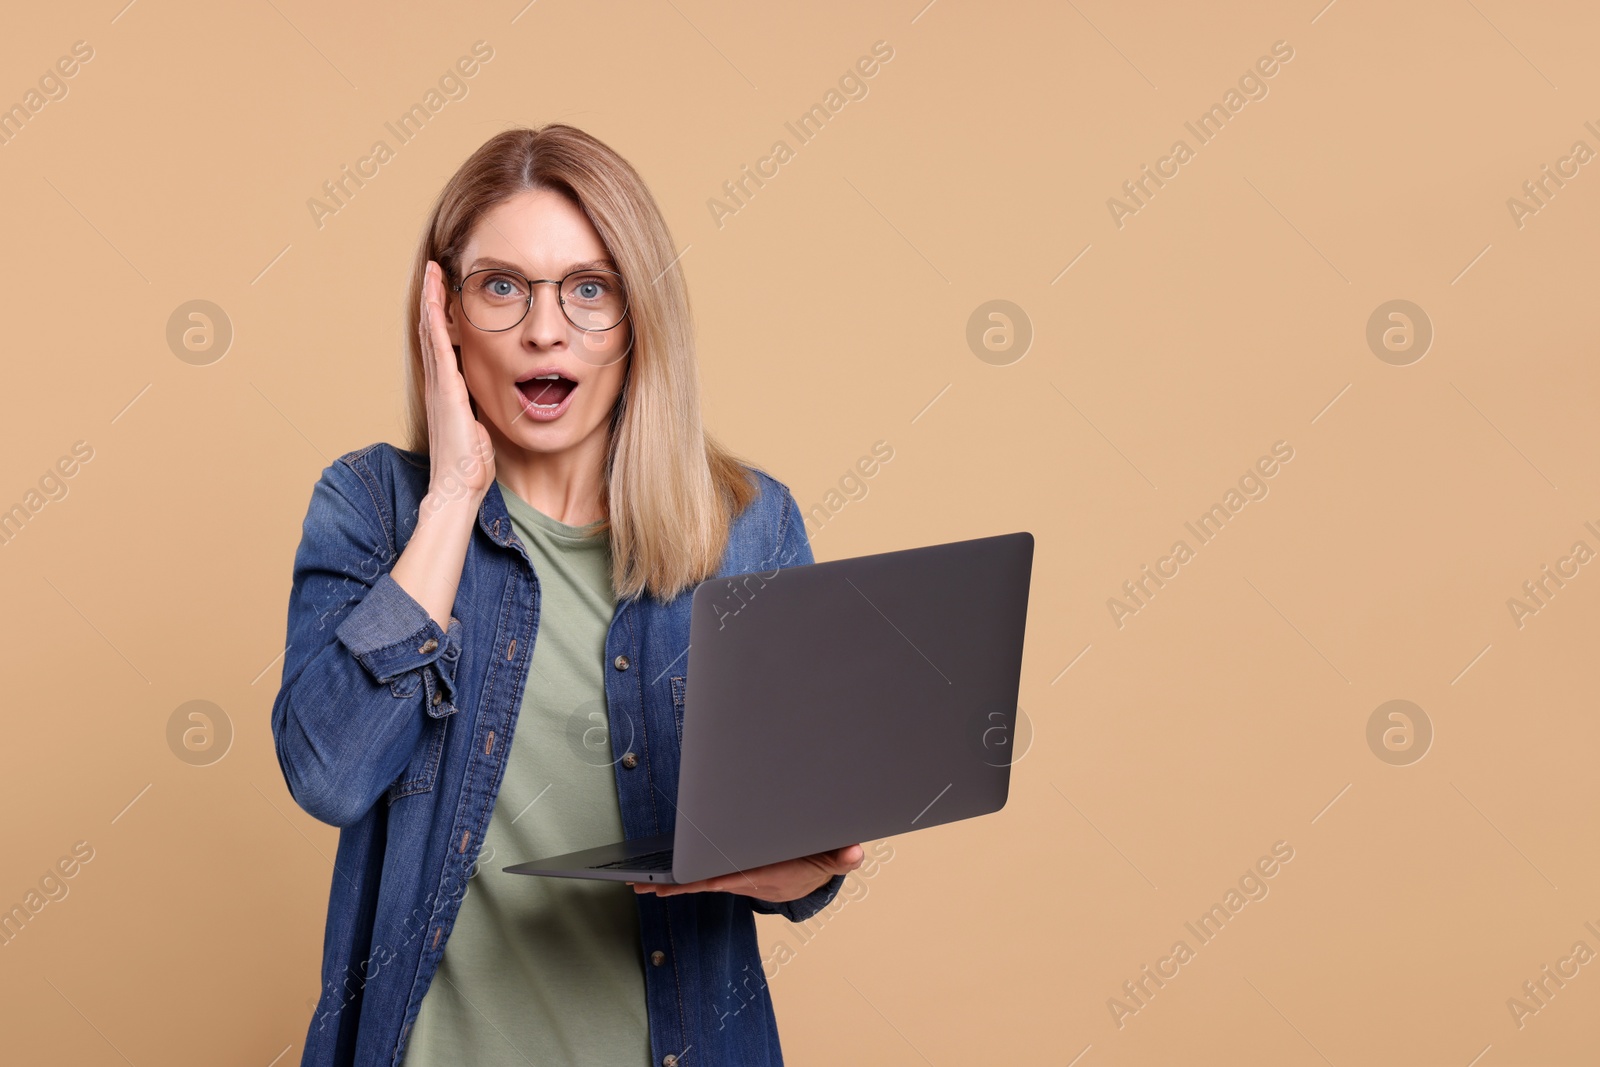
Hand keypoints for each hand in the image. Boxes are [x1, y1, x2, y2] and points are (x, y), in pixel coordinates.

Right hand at [418, 260, 494, 507]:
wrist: (459, 486)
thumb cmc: (470, 466)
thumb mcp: (478, 432)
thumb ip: (478, 416)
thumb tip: (484, 414)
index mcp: (448, 393)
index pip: (442, 347)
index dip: (440, 319)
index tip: (444, 294)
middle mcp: (438, 384)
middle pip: (431, 332)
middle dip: (432, 300)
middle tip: (433, 271)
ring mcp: (439, 385)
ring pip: (431, 333)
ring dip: (431, 301)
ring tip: (431, 273)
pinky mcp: (446, 389)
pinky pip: (438, 347)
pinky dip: (434, 321)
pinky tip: (435, 299)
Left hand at [631, 844, 863, 901]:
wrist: (814, 878)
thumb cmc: (819, 861)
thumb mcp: (835, 858)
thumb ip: (844, 855)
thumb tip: (854, 852)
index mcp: (765, 873)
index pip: (731, 876)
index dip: (707, 878)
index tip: (683, 880)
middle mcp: (746, 880)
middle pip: (707, 882)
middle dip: (676, 885)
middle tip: (644, 887)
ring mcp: (737, 879)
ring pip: (701, 881)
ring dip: (673, 884)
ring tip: (642, 884)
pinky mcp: (732, 874)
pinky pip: (703, 877)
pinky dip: (682, 878)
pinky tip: (661, 878)